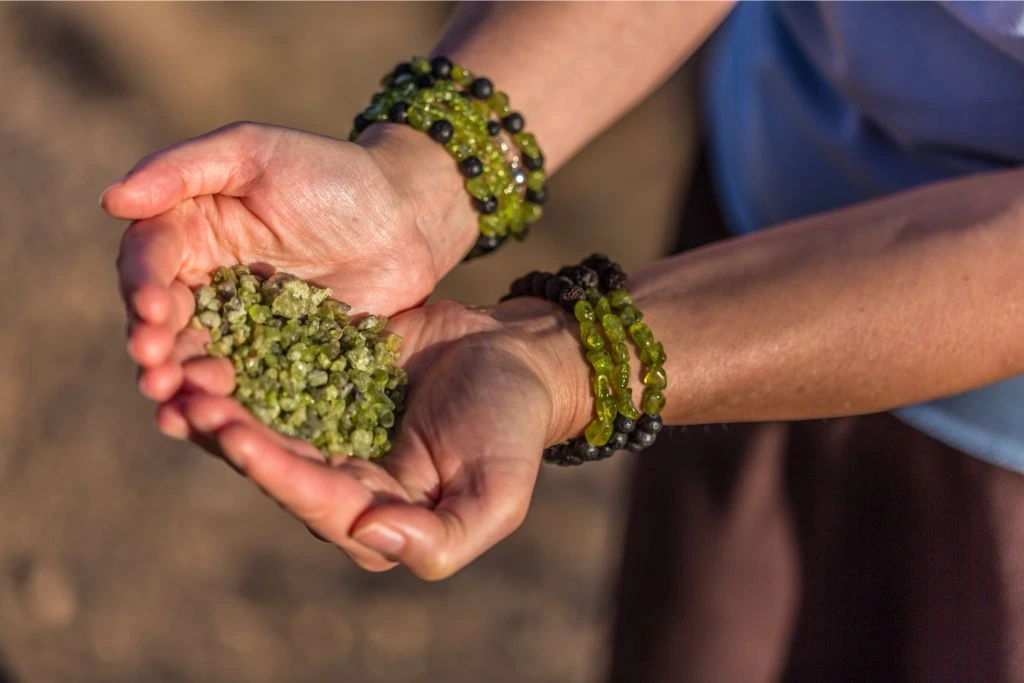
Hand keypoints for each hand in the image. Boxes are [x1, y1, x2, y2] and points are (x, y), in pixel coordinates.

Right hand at [105, 121, 475, 385]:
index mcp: (191, 231)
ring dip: (182, 381)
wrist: (406, 218)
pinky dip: (229, 402)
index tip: (150, 309)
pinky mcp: (280, 358)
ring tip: (175, 401)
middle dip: (154, 346)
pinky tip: (217, 421)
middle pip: (166, 319)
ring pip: (199, 357)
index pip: (151, 260)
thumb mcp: (254, 152)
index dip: (144, 286)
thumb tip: (111, 200)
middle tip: (152, 371)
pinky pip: (248, 383)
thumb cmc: (330, 173)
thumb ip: (183, 169)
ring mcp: (244, 325)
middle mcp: (208, 283)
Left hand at [156, 298, 588, 577]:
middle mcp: (341, 482)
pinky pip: (272, 379)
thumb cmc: (512, 427)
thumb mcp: (497, 494)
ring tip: (183, 375)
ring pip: (262, 425)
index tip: (241, 437)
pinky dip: (238, 367)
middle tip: (191, 401)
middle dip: (232, 436)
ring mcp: (326, 430)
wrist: (515, 354)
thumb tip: (370, 537)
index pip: (318, 504)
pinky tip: (205, 343)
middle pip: (274, 467)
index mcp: (378, 517)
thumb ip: (441, 538)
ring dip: (222, 405)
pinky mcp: (318, 383)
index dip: (277, 474)